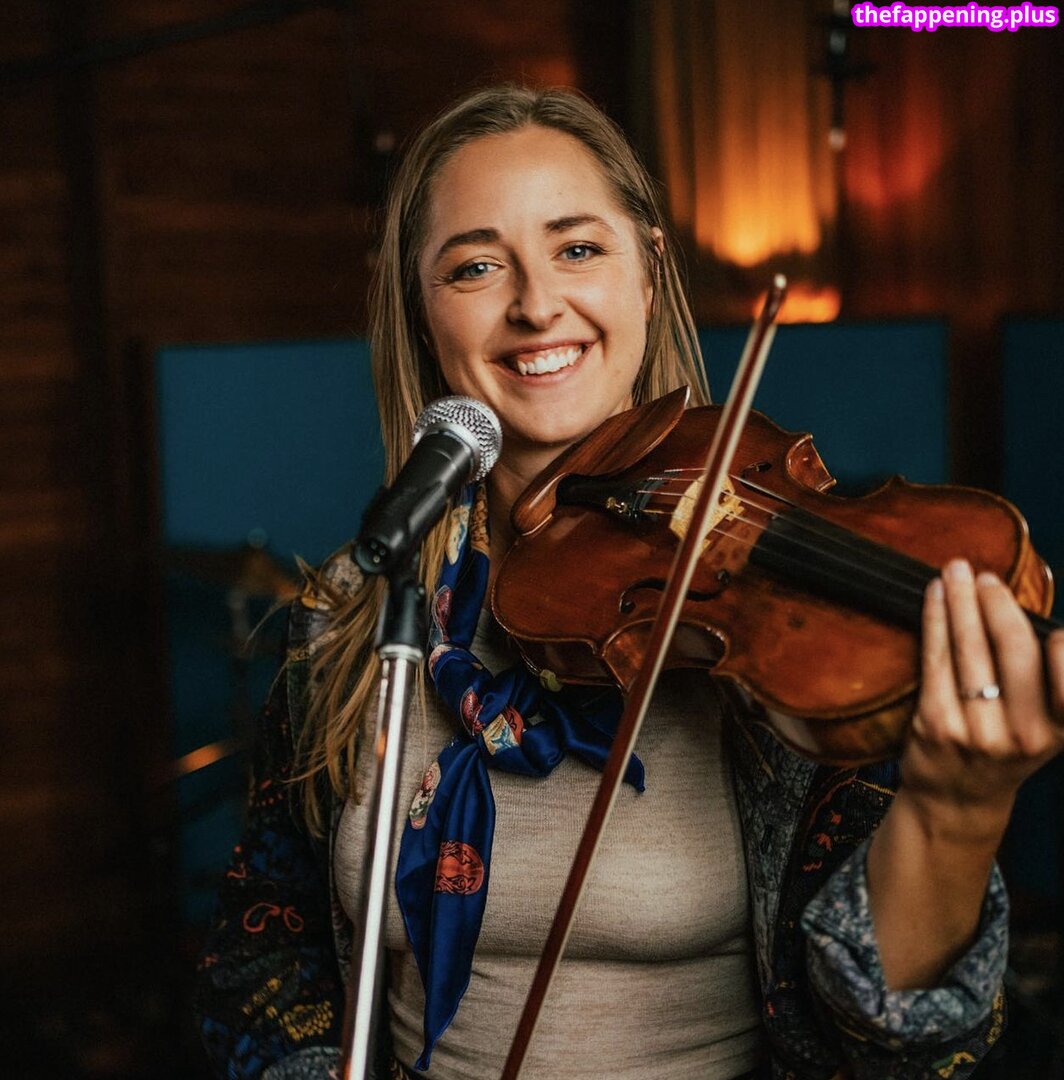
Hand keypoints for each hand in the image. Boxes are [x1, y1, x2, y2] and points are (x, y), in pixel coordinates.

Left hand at [902, 557, 1063, 835]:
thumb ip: (1049, 682)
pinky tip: (935, 595)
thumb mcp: (1044, 727)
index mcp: (1059, 731)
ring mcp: (976, 729)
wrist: (955, 800)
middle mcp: (1023, 733)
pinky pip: (935, 658)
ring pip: (970, 648)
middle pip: (1015, 650)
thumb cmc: (1003, 749)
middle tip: (986, 576)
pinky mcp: (935, 723)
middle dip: (998, 603)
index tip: (1049, 617)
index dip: (1061, 643)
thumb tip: (1043, 617)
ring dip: (962, 600)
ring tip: (957, 571)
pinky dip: (935, 619)